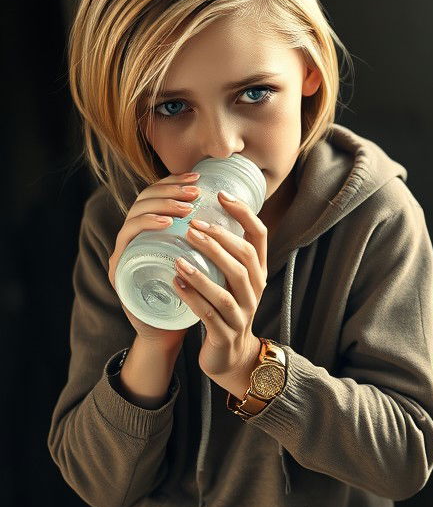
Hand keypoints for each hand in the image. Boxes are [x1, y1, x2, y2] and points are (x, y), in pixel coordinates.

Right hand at [107, 171, 202, 352]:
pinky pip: (126, 239)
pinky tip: (165, 223)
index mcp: (153, 230)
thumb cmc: (191, 291)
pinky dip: (145, 226)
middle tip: (195, 192)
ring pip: (135, 214)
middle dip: (171, 190)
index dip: (175, 182)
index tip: (200, 177)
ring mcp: (124, 250)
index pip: (158, 194)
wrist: (171, 328)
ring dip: (161, 206)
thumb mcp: (205, 259)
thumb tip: (239, 208)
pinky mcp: (118, 268)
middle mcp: (135, 236)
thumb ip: (212, 237)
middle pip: (145, 199)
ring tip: (185, 208)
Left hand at [171, 190, 268, 395]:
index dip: (243, 213)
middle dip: (218, 239)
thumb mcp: (232, 280)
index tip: (221, 194)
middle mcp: (255, 290)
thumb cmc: (226, 310)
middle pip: (244, 258)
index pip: (259, 235)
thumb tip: (201, 213)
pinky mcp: (225, 333)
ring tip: (180, 254)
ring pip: (227, 286)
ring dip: (203, 268)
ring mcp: (242, 312)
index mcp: (258, 272)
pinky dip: (192, 296)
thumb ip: (224, 254)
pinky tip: (175, 283)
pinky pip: (210, 312)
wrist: (231, 357)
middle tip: (192, 225)